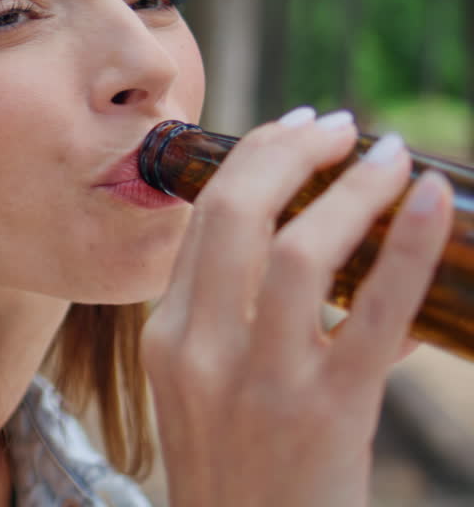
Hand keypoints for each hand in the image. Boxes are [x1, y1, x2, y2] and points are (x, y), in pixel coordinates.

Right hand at [141, 108, 454, 506]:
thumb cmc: (237, 476)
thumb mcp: (207, 396)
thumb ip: (247, 332)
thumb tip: (355, 282)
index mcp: (166, 337)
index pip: (201, 222)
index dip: (249, 161)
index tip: (293, 131)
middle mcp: (198, 349)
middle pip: (235, 215)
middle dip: (288, 152)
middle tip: (338, 126)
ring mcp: (259, 382)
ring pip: (296, 252)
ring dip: (349, 189)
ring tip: (389, 157)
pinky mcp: (325, 413)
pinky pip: (374, 316)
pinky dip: (408, 248)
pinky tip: (432, 202)